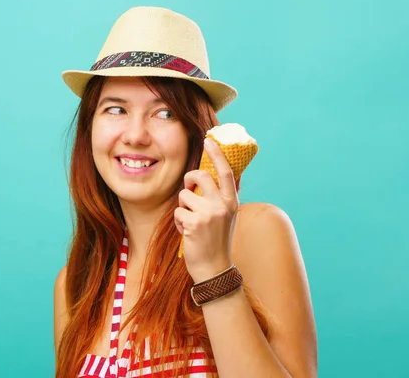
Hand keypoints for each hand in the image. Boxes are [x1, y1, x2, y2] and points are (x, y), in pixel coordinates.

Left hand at [174, 138, 238, 281]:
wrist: (214, 268)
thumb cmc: (217, 240)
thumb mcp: (226, 216)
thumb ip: (220, 197)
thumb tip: (211, 175)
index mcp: (231, 201)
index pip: (225, 172)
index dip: (217, 154)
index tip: (209, 140)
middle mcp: (222, 205)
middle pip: (199, 176)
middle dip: (188, 179)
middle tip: (188, 189)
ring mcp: (209, 214)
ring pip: (184, 195)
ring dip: (182, 208)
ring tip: (190, 221)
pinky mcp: (194, 223)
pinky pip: (177, 212)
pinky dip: (178, 222)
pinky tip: (186, 232)